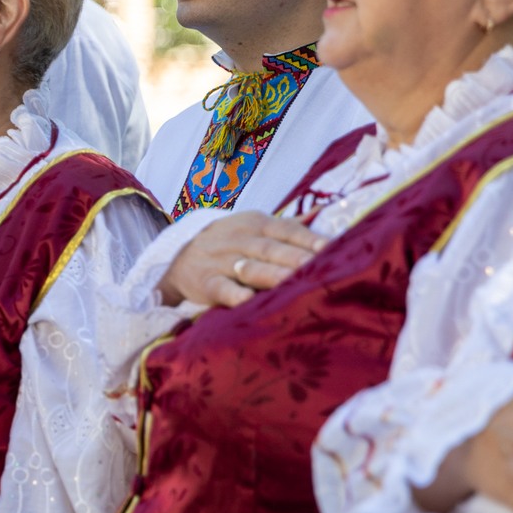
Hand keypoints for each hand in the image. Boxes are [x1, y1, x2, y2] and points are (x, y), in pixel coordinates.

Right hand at [159, 211, 324, 307]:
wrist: (178, 260)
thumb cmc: (228, 245)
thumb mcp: (253, 227)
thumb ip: (288, 225)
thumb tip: (323, 211)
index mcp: (254, 223)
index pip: (286, 229)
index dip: (309, 239)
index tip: (333, 249)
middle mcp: (238, 239)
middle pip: (271, 249)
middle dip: (296, 258)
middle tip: (322, 268)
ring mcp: (221, 261)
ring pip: (250, 268)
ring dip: (273, 275)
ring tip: (294, 283)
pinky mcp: (206, 283)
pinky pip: (223, 288)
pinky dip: (236, 295)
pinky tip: (250, 301)